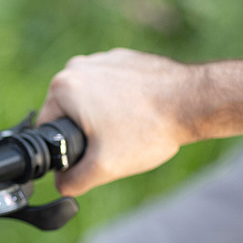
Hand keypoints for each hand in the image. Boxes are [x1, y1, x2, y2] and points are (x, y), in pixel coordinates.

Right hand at [37, 48, 192, 195]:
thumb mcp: (103, 167)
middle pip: (68, 112)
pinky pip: (112, 86)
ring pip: (90, 99)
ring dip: (103, 115)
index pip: (47, 126)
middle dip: (86, 130)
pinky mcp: (125, 58)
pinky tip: (140, 114)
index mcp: (63, 87)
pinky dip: (122, 101)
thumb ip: (73, 181)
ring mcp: (103, 59)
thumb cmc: (148, 129)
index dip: (64, 147)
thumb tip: (62, 184)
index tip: (91, 152)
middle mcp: (79, 66)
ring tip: (130, 128)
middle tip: (113, 142)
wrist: (194, 101)